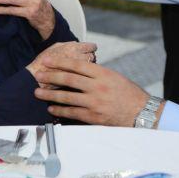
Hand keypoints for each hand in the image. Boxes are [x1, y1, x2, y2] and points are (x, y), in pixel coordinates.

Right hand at [26, 42, 96, 87]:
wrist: (36, 77)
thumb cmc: (43, 61)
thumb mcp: (56, 47)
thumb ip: (70, 45)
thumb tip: (78, 44)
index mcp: (74, 48)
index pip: (92, 47)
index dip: (91, 49)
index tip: (89, 51)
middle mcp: (78, 58)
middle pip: (93, 57)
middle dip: (91, 59)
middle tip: (86, 61)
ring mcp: (78, 71)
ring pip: (91, 69)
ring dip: (89, 69)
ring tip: (82, 70)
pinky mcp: (76, 81)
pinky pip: (86, 78)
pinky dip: (84, 78)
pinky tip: (79, 78)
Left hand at [34, 56, 149, 126]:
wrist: (140, 112)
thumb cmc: (127, 92)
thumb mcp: (113, 76)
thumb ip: (95, 73)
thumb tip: (77, 69)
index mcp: (102, 73)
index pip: (76, 65)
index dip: (60, 62)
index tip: (48, 61)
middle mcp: (97, 86)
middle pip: (68, 79)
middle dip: (51, 76)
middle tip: (38, 74)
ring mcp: (94, 102)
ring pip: (67, 96)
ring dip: (50, 94)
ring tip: (38, 92)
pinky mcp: (93, 116)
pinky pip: (72, 112)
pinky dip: (60, 110)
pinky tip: (51, 108)